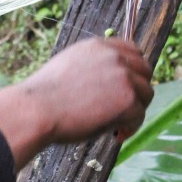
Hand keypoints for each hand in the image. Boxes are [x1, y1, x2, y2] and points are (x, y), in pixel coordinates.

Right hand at [0, 37, 152, 166]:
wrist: (35, 110)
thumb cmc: (43, 97)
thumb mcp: (68, 67)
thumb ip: (91, 67)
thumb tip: (105, 83)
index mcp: (98, 46)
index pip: (131, 50)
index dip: (133, 69)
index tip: (129, 85)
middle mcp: (114, 57)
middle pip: (144, 70)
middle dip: (138, 89)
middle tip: (126, 108)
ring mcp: (123, 78)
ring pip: (146, 93)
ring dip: (135, 110)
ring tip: (118, 125)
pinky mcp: (128, 101)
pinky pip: (139, 116)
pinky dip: (130, 128)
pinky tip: (116, 135)